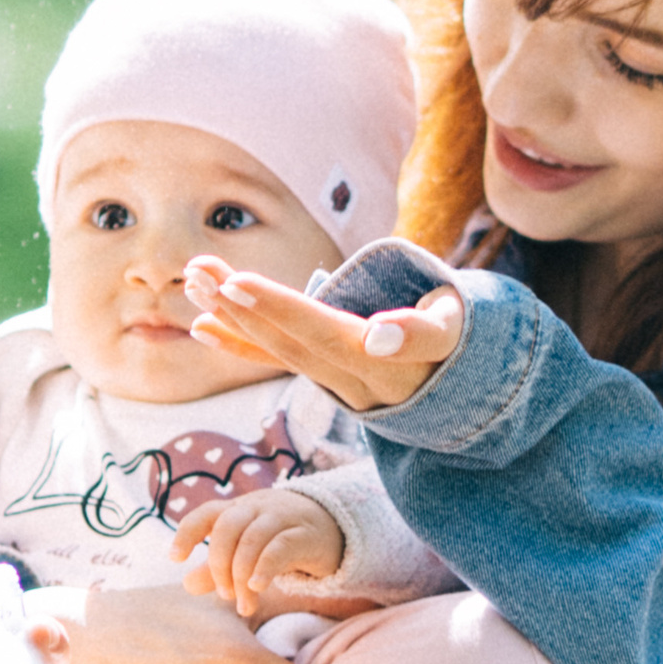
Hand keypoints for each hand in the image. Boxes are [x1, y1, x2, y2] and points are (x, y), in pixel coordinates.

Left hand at [170, 489, 343, 615]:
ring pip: (252, 540)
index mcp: (236, 510)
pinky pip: (279, 547)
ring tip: (244, 605)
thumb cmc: (278, 539)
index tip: (175, 558)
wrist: (331, 526)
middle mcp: (256, 508)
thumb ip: (216, 568)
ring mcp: (281, 518)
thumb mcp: (244, 552)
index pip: (206, 513)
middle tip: (225, 596)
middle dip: (219, 565)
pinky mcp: (305, 534)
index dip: (187, 533)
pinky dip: (264, 568)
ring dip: (242, 576)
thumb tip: (187, 584)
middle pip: (227, 527)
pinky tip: (257, 588)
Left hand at [182, 255, 463, 412]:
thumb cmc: (465, 336)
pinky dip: (238, 345)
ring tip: (193, 281)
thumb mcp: (459, 327)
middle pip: (290, 341)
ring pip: (278, 350)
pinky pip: (279, 364)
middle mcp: (353, 379)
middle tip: (199, 273)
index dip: (279, 308)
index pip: (323, 331)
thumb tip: (379, 336)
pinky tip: (201, 326)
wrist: (468, 390)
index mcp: (384, 362)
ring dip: (232, 317)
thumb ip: (423, 331)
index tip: (238, 283)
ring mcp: (338, 383)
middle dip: (241, 307)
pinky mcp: (329, 379)